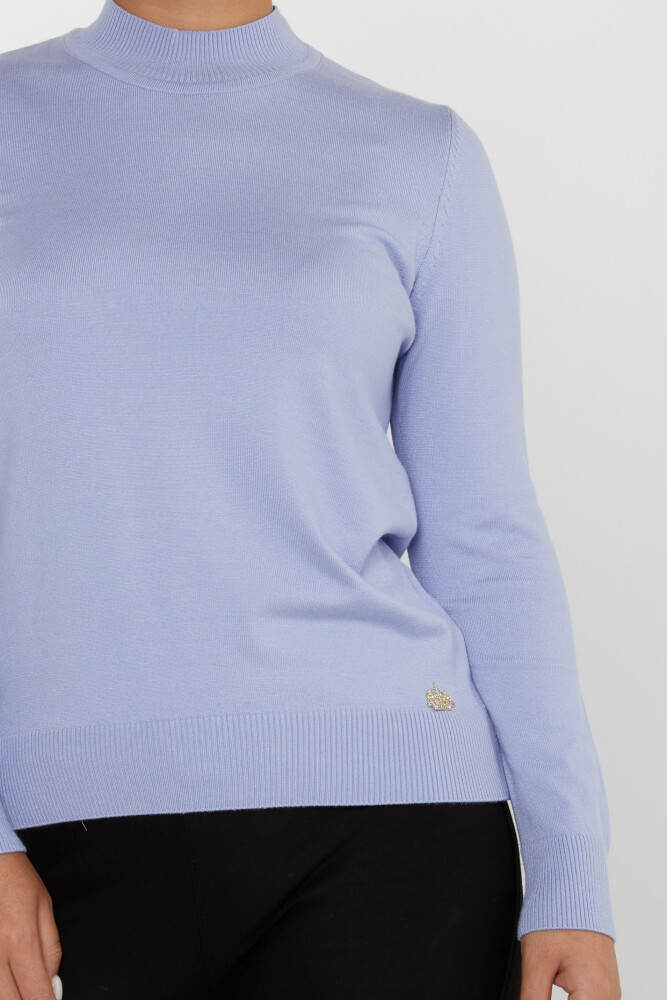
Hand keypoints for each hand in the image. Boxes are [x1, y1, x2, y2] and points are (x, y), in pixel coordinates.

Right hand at [0, 851, 61, 999]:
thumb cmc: (18, 882)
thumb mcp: (45, 909)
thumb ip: (51, 950)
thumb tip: (52, 984)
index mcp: (21, 940)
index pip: (36, 992)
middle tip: (37, 996)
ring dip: (11, 996)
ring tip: (22, 986)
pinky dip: (1, 985)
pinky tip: (8, 980)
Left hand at [520, 929, 620, 999]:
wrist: (573, 893)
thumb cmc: (558, 920)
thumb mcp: (536, 963)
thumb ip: (533, 998)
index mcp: (595, 993)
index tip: (534, 996)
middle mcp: (609, 995)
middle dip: (554, 999)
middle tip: (542, 986)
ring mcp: (610, 991)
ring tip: (549, 980)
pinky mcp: (606, 985)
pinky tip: (558, 989)